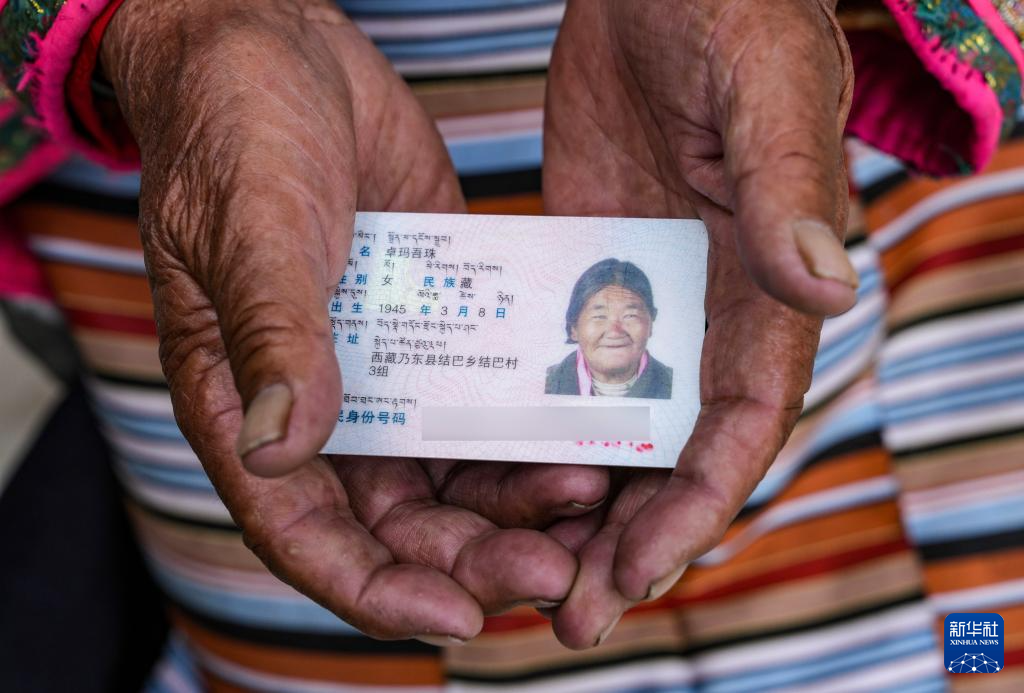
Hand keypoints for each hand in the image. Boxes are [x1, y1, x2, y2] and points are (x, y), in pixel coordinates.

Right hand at [102, 0, 606, 640]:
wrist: (283, 49)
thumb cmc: (234, 130)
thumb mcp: (250, 225)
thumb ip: (272, 333)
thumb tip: (285, 448)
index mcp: (249, 403)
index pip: (306, 533)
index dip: (377, 590)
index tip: (460, 614)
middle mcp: (320, 404)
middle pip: (397, 520)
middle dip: (475, 554)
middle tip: (558, 565)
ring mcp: (384, 368)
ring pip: (452, 471)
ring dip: (515, 499)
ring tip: (588, 498)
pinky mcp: (436, 326)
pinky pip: (486, 398)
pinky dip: (529, 424)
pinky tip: (585, 427)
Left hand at [543, 0, 855, 647]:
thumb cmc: (731, 14)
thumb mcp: (763, 88)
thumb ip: (788, 182)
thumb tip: (822, 278)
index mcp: (767, 287)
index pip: (741, 422)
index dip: (697, 505)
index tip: (639, 571)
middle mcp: (709, 311)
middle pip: (673, 452)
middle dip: (629, 538)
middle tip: (570, 616)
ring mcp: (643, 298)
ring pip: (612, 427)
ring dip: (574, 504)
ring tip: (519, 572)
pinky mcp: (585, 275)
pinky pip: (559, 368)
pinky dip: (532, 426)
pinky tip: (483, 469)